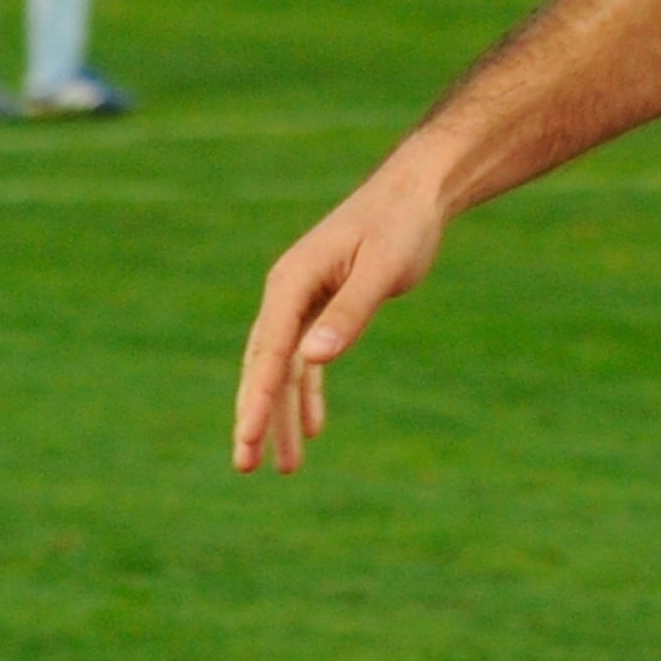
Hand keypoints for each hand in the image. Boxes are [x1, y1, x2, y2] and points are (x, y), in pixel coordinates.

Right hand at [233, 159, 448, 473]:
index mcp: (291, 282)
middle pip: (263, 365)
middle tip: (245, 466)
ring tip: (285, 467)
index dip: (256, 399)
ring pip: (284, 368)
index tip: (247, 439)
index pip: (267, 351)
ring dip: (282, 414)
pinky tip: (313, 428)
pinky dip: (308, 393)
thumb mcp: (381, 267)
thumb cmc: (400, 225)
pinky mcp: (324, 307)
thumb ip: (349, 312)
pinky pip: (306, 359)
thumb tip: (312, 359)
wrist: (416, 192)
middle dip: (255, 416)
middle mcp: (288, 293)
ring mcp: (303, 301)